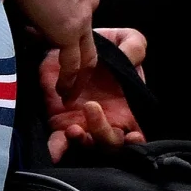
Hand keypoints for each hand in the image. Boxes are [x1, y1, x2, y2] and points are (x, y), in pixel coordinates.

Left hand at [8, 0, 102, 80]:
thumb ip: (39, 37)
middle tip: (74, 83)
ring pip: (86, 21)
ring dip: (74, 28)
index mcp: (70, 31)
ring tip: (53, 22)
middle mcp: (87, 15)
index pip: (75, 66)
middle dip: (82, 71)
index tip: (64, 93)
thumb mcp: (24, 22)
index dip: (70, 83)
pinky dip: (75, 4)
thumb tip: (42, 37)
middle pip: (90, 51)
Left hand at [40, 28, 149, 160]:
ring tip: (73, 128)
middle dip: (103, 133)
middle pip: (110, 143)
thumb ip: (135, 47)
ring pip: (86, 145)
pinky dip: (57, 149)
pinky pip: (59, 141)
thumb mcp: (127, 38)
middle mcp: (107, 121)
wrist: (73, 42)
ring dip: (81, 141)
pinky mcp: (61, 122)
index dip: (136, 142)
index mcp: (127, 108)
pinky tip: (54, 152)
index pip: (136, 135)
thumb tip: (130, 61)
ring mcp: (84, 124)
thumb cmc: (108, 45)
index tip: (132, 137)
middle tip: (91, 107)